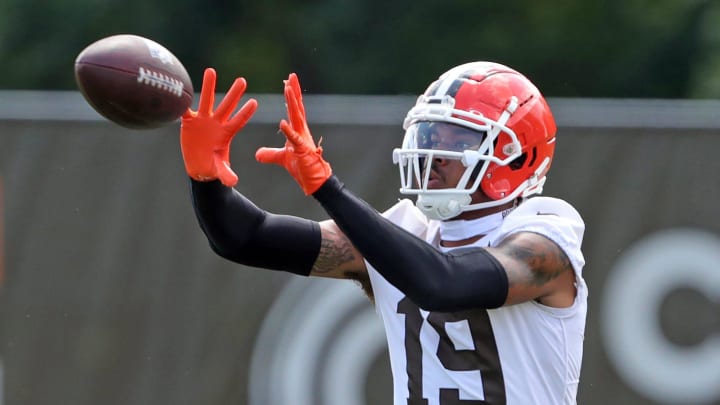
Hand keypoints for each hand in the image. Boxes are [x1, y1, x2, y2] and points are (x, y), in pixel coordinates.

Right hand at [180, 68, 257, 186]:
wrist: (199, 166)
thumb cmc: (213, 167)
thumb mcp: (219, 171)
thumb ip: (226, 174)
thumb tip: (232, 182)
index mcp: (226, 134)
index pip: (238, 121)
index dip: (245, 113)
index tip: (255, 102)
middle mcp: (216, 124)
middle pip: (226, 106)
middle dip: (234, 94)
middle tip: (243, 80)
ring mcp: (203, 121)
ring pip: (207, 100)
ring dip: (208, 86)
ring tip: (211, 70)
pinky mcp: (189, 122)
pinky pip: (186, 110)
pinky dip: (183, 102)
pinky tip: (181, 89)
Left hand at [255, 73, 331, 194]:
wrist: (314, 181)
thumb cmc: (303, 168)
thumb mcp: (282, 159)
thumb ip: (270, 154)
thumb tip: (257, 154)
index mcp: (298, 131)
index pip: (294, 109)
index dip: (291, 95)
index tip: (288, 81)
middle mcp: (302, 132)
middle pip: (297, 108)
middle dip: (294, 91)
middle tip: (291, 76)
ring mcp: (303, 140)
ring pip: (297, 117)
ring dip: (292, 103)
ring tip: (288, 89)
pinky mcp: (302, 151)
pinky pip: (294, 139)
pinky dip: (288, 131)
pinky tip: (282, 123)